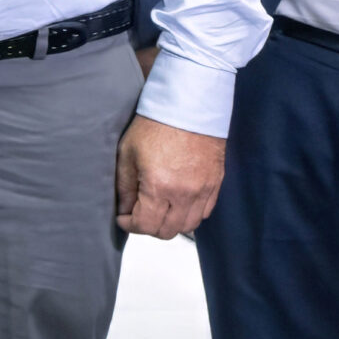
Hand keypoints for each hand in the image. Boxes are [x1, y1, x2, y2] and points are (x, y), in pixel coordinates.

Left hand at [114, 115, 224, 237]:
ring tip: (158, 209)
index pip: (145, 225)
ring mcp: (203, 191)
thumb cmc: (155, 125)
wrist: (189, 107)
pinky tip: (178, 203)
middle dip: (148, 227)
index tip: (123, 218)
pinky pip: (204, 213)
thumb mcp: (127, 154)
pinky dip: (190, 214)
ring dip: (170, 224)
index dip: (130, 225)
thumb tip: (124, 209)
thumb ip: (124, 186)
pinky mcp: (216, 185)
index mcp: (158, 186)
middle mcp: (184, 194)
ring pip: (187, 226)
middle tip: (139, 214)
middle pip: (167, 231)